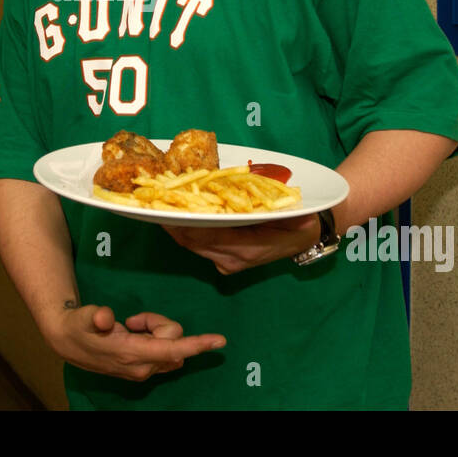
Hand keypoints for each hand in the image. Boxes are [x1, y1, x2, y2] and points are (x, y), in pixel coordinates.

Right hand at [44, 304, 224, 381]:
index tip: (219, 340)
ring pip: (172, 344)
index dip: (196, 345)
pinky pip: (167, 350)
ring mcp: (146, 370)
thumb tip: (106, 317)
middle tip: (133, 319)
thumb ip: (96, 316)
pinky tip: (135, 335)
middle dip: (158, 322)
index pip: (172, 349)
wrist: (70, 344)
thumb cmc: (79, 327)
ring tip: (130, 327)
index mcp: (131, 354)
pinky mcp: (147, 369)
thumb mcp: (84, 317)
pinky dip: (156, 337)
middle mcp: (143, 367)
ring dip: (156, 330)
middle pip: (174, 338)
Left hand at [164, 214, 320, 274]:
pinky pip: (197, 244)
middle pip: (192, 241)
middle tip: (151, 202)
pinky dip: (184, 230)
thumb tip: (246, 194)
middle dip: (172, 223)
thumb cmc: (299, 221)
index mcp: (248, 249)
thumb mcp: (291, 212)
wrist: (306, 238)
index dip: (185, 223)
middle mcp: (232, 259)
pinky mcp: (223, 259)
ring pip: (191, 244)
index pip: (208, 236)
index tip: (168, 207)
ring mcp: (226, 262)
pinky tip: (173, 214)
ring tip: (156, 205)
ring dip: (174, 226)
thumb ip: (268, 207)